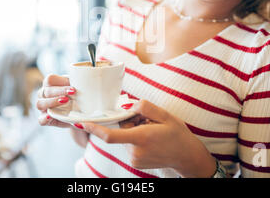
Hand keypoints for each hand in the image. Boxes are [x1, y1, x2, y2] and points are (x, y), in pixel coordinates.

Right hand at [36, 74, 75, 127]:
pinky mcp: (45, 119)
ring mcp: (43, 107)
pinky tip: (50, 117)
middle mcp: (44, 94)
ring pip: (40, 104)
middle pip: (45, 91)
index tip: (73, 89)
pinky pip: (41, 120)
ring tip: (65, 102)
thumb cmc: (78, 95)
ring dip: (52, 102)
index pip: (49, 80)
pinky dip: (45, 118)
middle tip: (72, 93)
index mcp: (51, 84)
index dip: (60, 83)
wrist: (79, 112)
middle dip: (59, 92)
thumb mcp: (78, 88)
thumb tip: (82, 83)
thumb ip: (78, 85)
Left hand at [81, 99, 216, 177]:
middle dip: (129, 121)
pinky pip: (129, 145)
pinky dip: (136, 138)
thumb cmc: (178, 135)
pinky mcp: (136, 162)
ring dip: (133, 130)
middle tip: (147, 119)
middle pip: (121, 131)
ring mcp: (134, 159)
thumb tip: (128, 106)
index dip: (94, 129)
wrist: (187, 157)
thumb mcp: (165, 115)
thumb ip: (144, 107)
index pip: (111, 136)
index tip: (82, 123)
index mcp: (141, 138)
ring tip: (152, 129)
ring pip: (125, 137)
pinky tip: (150, 138)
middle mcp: (135, 151)